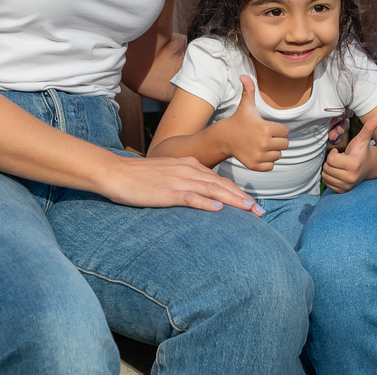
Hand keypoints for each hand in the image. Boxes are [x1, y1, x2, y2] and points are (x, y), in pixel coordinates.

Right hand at [102, 154, 263, 215]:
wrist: (116, 172)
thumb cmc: (140, 177)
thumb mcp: (168, 174)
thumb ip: (186, 182)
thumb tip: (201, 196)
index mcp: (189, 165)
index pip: (220, 180)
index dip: (238, 192)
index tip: (253, 204)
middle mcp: (188, 170)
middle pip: (222, 185)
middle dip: (243, 198)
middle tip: (260, 211)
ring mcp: (178, 180)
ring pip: (213, 190)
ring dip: (233, 201)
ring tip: (249, 210)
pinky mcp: (167, 192)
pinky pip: (191, 197)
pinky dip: (206, 203)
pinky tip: (219, 210)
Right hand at [221, 75, 288, 170]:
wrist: (225, 138)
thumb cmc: (239, 120)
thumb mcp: (246, 105)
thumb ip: (249, 90)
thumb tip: (244, 76)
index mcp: (266, 128)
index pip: (285, 131)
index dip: (278, 129)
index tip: (267, 127)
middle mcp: (264, 143)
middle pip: (284, 144)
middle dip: (277, 140)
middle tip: (264, 136)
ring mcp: (259, 155)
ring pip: (278, 155)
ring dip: (272, 151)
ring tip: (260, 144)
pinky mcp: (255, 165)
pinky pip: (271, 166)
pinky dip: (267, 162)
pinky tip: (258, 153)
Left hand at [321, 115, 376, 192]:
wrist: (370, 167)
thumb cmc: (362, 151)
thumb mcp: (363, 139)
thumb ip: (368, 128)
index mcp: (353, 164)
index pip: (331, 159)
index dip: (334, 153)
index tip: (340, 152)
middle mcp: (350, 178)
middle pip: (327, 167)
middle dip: (331, 161)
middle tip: (340, 159)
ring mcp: (347, 186)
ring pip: (325, 176)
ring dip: (330, 169)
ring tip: (340, 166)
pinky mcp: (343, 191)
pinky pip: (327, 183)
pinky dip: (330, 177)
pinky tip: (338, 173)